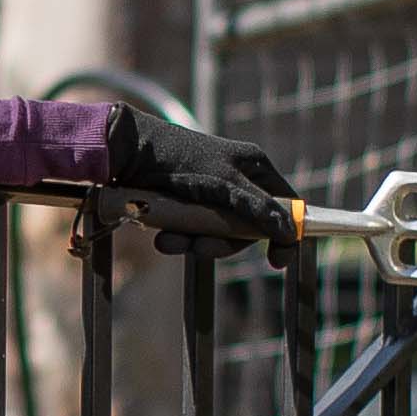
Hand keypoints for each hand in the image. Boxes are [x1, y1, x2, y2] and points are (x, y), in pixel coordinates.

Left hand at [102, 109, 298, 249]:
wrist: (126, 154)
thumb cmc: (179, 160)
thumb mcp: (224, 184)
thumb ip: (258, 209)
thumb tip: (291, 232)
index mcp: (254, 168)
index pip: (284, 205)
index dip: (284, 234)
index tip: (276, 261)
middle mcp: (236, 180)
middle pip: (246, 229)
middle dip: (221, 243)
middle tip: (201, 247)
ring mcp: (211, 195)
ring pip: (216, 235)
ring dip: (193, 243)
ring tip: (170, 239)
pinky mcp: (187, 206)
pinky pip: (192, 233)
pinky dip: (178, 238)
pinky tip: (161, 235)